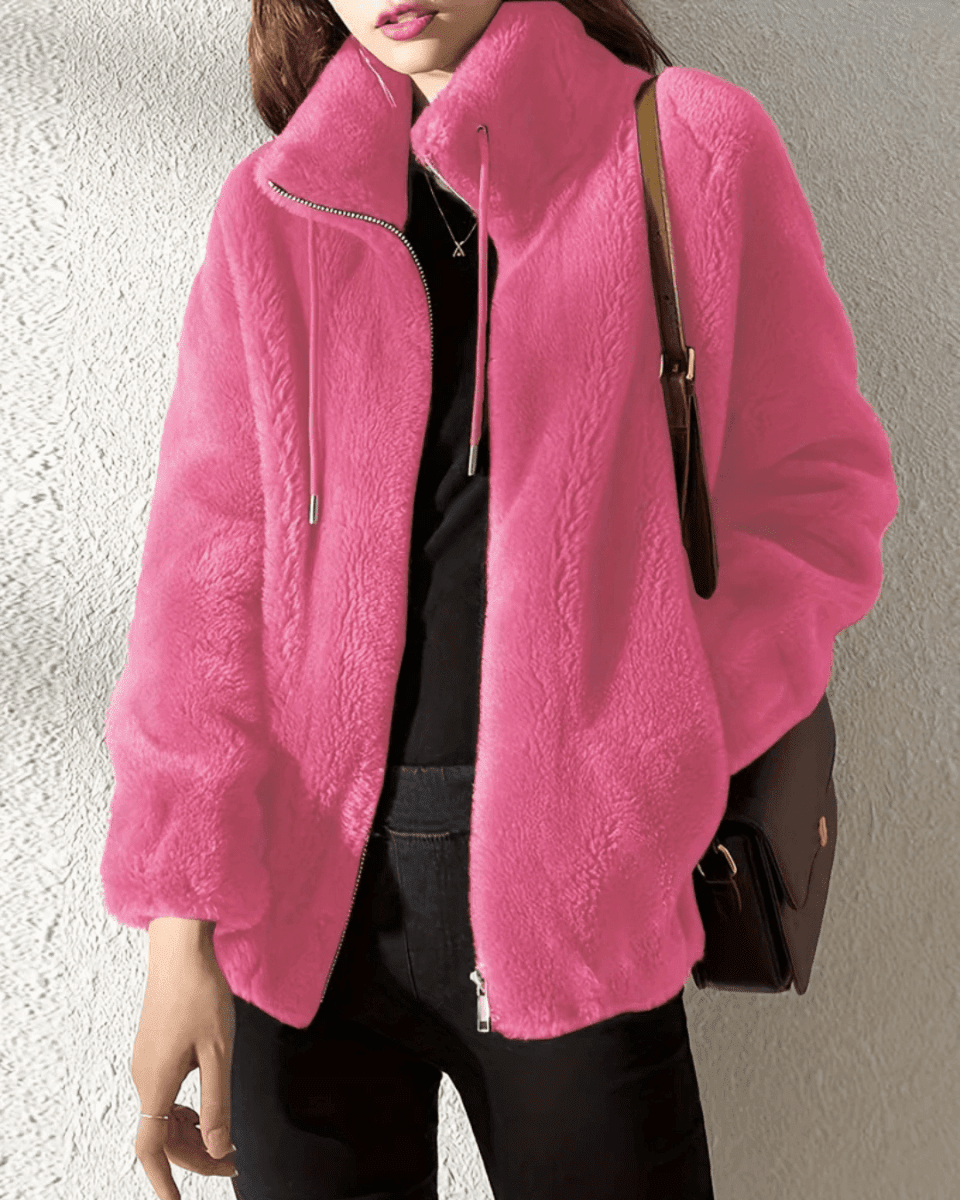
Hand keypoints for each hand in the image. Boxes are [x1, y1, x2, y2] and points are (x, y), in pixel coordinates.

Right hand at [132, 921, 238, 1198]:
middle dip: (197, 1157)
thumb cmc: (201, 993)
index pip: (152, 1148)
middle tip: (234, 1165)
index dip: (165, 1181)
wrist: (179, 949)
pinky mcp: (153, 1050)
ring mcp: (146, 1063)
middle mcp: (144, 1077)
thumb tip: (218, 1147)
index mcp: (156, 1082)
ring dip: (192, 1135)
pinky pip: (164, 1096)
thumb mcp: (219, 1051)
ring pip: (164, 1117)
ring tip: (226, 1141)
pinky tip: (207, 1107)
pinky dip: (184, 1112)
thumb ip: (217, 1103)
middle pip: (163, 1136)